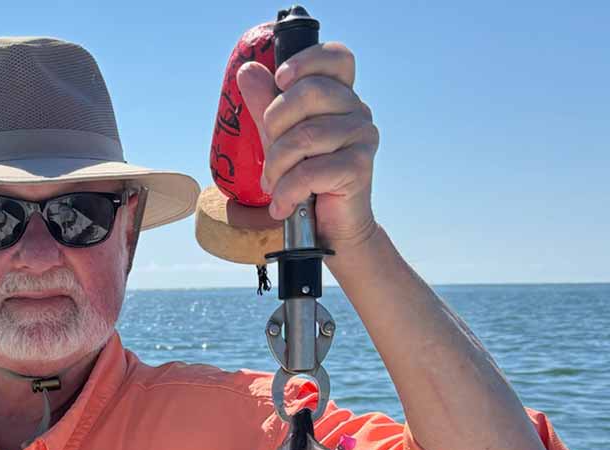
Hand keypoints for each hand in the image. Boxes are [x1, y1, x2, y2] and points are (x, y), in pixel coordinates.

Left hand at [237, 41, 379, 248]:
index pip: (336, 57)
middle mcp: (357, 111)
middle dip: (275, 125)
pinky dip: (287, 192)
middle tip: (269, 160)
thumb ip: (266, 106)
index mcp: (340, 98)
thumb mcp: (280, 141)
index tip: (280, 80)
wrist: (330, 233)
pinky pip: (310, 171)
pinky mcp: (359, 166)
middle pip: (309, 92)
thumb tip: (247, 71)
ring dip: (277, 169)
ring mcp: (362, 137)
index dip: (306, 61)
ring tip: (274, 189)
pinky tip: (284, 206)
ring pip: (305, 136)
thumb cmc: (306, 184)